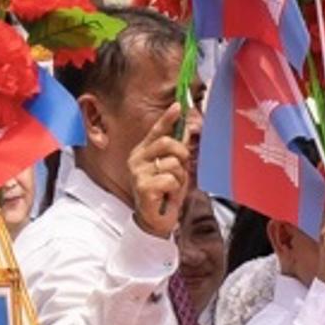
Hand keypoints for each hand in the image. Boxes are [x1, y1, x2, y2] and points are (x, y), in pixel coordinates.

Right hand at [128, 104, 191, 238]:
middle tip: (180, 170)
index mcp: (144, 151)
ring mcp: (138, 172)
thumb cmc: (165, 192)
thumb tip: (187, 128)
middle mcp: (137, 159)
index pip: (157, 131)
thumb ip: (178, 150)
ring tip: (171, 187)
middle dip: (182, 156)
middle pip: (168, 143)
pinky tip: (167, 195)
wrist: (157, 218)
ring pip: (173, 163)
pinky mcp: (143, 187)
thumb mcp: (175, 167)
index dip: (168, 118)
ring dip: (179, 178)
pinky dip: (175, 189)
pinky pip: (170, 179)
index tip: (178, 106)